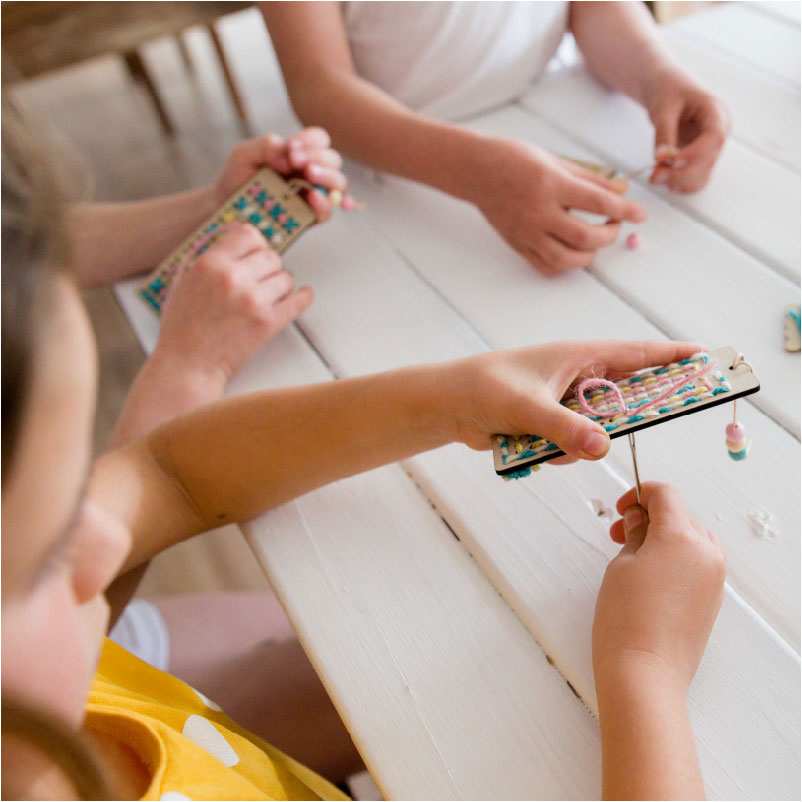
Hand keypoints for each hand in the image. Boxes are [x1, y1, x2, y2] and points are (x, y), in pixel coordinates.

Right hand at [154, 224, 311, 393]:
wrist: (187, 366)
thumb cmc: (182, 329)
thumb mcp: (184, 282)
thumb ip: (209, 259)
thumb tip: (232, 239)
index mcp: (210, 264)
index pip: (248, 235)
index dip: (255, 243)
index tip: (257, 251)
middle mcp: (233, 278)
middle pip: (271, 256)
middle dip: (268, 268)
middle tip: (261, 280)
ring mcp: (253, 300)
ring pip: (286, 278)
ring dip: (280, 287)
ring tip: (268, 297)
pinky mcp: (268, 323)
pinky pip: (299, 302)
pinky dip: (303, 298)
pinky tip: (302, 297)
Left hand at [211, 128, 346, 220]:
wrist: (226, 203)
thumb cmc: (239, 175)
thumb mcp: (247, 152)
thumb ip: (268, 146)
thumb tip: (289, 159)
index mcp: (301, 153)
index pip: (320, 140)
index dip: (311, 141)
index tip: (291, 147)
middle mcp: (312, 174)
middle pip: (333, 161)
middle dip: (318, 157)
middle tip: (296, 160)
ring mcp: (313, 196)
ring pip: (338, 185)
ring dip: (327, 176)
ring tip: (309, 173)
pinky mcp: (308, 219)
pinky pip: (327, 212)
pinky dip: (324, 203)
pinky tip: (313, 197)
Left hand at [448, 339, 698, 458]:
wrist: (449, 405)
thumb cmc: (485, 388)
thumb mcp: (527, 406)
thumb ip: (565, 428)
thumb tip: (603, 448)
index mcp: (579, 356)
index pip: (636, 353)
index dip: (671, 356)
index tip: (704, 358)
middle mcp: (578, 377)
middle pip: (626, 395)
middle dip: (630, 414)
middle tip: (638, 426)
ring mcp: (566, 402)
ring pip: (598, 429)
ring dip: (579, 441)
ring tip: (540, 438)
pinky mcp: (552, 424)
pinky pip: (574, 443)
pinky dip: (560, 450)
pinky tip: (530, 447)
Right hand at [465, 138, 645, 274]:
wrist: (476, 171)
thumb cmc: (515, 159)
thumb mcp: (556, 160)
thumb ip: (589, 179)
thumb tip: (620, 192)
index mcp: (551, 184)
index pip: (598, 203)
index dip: (625, 210)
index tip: (640, 214)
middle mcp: (538, 211)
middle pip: (585, 236)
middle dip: (609, 234)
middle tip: (615, 225)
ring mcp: (526, 232)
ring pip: (566, 258)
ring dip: (589, 254)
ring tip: (595, 241)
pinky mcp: (518, 244)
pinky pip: (546, 266)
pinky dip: (566, 264)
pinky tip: (572, 251)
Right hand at [592, 482, 725, 693]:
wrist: (644, 672)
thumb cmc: (625, 618)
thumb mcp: (621, 565)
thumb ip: (635, 534)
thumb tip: (640, 519)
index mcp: (682, 537)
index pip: (665, 495)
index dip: (640, 493)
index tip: (622, 508)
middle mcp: (706, 553)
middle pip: (680, 514)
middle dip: (649, 517)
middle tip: (620, 532)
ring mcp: (714, 578)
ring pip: (692, 537)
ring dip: (665, 536)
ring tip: (634, 553)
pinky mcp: (713, 599)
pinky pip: (698, 562)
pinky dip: (676, 556)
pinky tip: (650, 574)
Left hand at [644, 73, 729, 192]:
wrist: (665, 89)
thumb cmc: (668, 91)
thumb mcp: (663, 108)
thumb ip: (663, 133)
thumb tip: (661, 158)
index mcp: (715, 113)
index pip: (715, 137)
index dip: (696, 154)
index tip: (674, 161)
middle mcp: (718, 132)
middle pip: (709, 160)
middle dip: (682, 173)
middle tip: (656, 176)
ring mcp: (709, 147)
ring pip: (703, 173)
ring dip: (680, 181)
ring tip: (655, 177)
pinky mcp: (698, 157)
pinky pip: (695, 177)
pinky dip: (681, 183)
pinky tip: (664, 181)